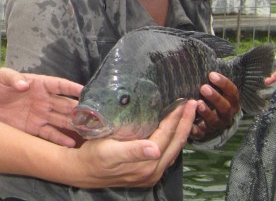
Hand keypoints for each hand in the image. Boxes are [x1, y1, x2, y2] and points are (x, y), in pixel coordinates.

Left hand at [0, 67, 82, 146]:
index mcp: (40, 85)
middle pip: (66, 105)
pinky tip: (70, 143)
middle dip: (79, 110)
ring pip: (62, 120)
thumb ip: (13, 78)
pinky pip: (50, 133)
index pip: (61, 86)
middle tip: (93, 115)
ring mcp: (41, 115)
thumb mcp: (2, 77)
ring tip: (86, 130)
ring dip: (73, 125)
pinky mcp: (34, 128)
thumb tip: (24, 86)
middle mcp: (45, 100)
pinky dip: (60, 139)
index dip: (73, 88)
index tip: (86, 91)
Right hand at [69, 100, 196, 187]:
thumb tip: (156, 151)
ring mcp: (152, 173)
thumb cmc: (94, 156)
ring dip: (182, 130)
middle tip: (192, 104)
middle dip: (186, 122)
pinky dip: (174, 139)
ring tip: (187, 114)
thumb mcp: (110, 151)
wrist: (83, 170)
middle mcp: (153, 171)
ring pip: (174, 148)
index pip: (167, 136)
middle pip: (176, 142)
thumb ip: (133, 151)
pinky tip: (175, 130)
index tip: (185, 102)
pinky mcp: (148, 172)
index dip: (177, 118)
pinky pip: (168, 154)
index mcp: (146, 164)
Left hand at [190, 72, 239, 138]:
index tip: (211, 75)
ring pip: (214, 121)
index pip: (232, 92)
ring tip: (197, 103)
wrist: (212, 124)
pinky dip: (195, 129)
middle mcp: (227, 115)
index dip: (223, 83)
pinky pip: (201, 133)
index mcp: (232, 103)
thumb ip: (214, 82)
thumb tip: (203, 61)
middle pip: (224, 107)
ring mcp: (217, 126)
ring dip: (206, 112)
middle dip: (215, 97)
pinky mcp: (205, 134)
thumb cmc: (213, 101)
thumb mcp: (218, 91)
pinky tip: (189, 123)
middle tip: (203, 87)